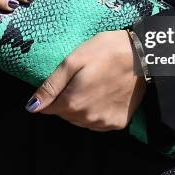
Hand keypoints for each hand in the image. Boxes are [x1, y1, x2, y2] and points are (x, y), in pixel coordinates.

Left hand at [25, 30, 145, 130]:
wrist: (144, 55)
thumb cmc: (105, 51)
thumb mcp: (73, 61)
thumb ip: (51, 86)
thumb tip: (31, 107)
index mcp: (72, 103)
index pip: (48, 108)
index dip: (52, 94)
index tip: (64, 80)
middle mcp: (86, 118)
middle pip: (65, 114)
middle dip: (67, 99)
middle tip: (80, 78)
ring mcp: (104, 123)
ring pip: (81, 120)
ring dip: (81, 107)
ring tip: (93, 85)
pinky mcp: (118, 123)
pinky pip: (98, 123)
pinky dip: (96, 112)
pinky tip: (104, 95)